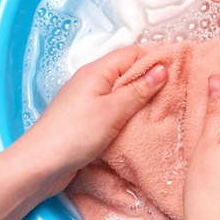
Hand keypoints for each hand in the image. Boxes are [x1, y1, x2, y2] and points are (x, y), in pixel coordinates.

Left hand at [14, 46, 166, 195]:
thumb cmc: (73, 134)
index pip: (132, 53)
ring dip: (141, 98)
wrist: (39, 166)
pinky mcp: (87, 120)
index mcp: (96, 71)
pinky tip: (142, 124)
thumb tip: (162, 68)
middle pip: (128, 71)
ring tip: (165, 107)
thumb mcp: (112, 110)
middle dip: (152, 79)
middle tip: (178, 90)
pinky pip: (115, 109)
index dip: (156, 58)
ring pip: (122, 92)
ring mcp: (89, 102)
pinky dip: (129, 114)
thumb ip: (138, 90)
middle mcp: (92, 82)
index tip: (181, 68)